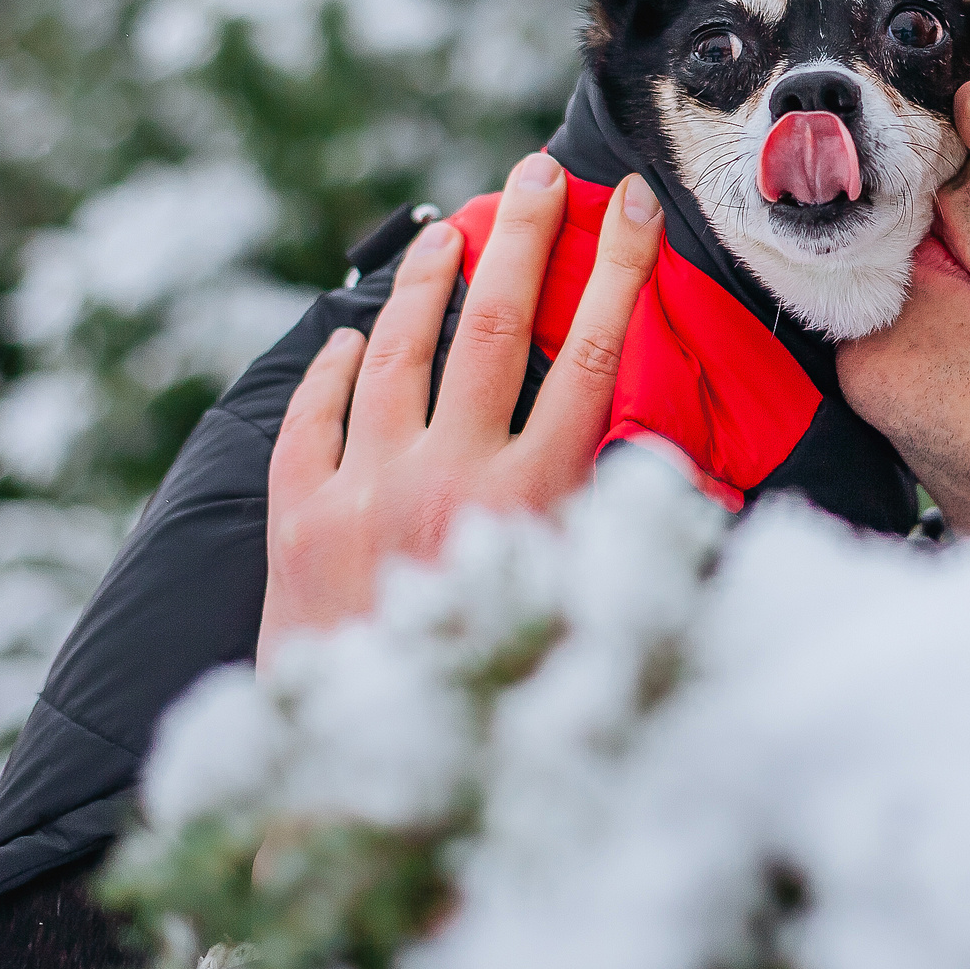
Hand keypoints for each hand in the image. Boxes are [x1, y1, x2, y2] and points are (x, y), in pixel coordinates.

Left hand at [255, 152, 663, 670]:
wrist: (367, 794)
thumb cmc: (502, 709)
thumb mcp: (588, 614)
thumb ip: (623, 529)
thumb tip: (671, 462)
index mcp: (533, 502)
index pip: (589, 354)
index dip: (616, 268)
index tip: (631, 204)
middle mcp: (446, 482)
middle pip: (489, 324)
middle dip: (523, 235)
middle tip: (537, 173)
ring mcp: (363, 492)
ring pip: (396, 351)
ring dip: (427, 277)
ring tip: (451, 227)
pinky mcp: (298, 520)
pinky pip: (314, 415)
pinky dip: (338, 365)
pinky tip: (356, 335)